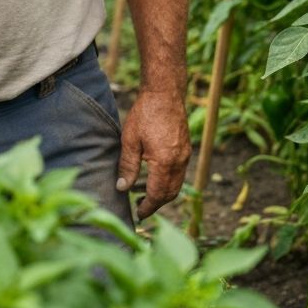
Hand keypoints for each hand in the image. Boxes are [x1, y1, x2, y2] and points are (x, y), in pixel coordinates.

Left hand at [116, 90, 190, 219]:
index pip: (158, 195)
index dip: (148, 207)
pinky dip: (169, 180)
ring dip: (163, 193)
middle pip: (170, 193)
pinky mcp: (186, 149)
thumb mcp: (130, 140)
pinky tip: (155, 176)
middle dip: (156, 203)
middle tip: (141, 207)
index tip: (138, 214)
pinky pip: (179, 173)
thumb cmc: (145, 114)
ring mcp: (185, 156)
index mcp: (165, 163)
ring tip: (144, 193)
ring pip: (177, 184)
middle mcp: (180, 162)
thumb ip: (127, 166)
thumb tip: (122, 188)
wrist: (165, 93)